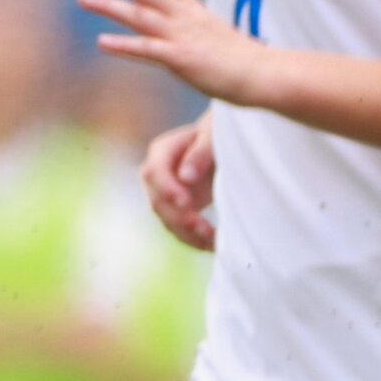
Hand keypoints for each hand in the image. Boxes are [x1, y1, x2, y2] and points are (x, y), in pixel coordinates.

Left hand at [79, 0, 268, 104]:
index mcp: (194, 10)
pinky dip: (124, 45)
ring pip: (140, 13)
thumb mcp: (217, 35)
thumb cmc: (248, 61)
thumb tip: (186, 32)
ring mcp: (183, 37)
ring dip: (109, 4)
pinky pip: (148, 49)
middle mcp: (185, 18)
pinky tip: (102, 42)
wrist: (267, 75)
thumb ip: (196, 28)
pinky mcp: (183, 60)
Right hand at [140, 113, 216, 251]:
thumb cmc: (220, 134)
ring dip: (189, 234)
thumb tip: (185, 177)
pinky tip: (214, 246)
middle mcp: (158, 173)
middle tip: (206, 229)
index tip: (188, 203)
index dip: (168, 190)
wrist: (225, 144)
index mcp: (163, 151)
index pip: (155, 173)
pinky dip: (195, 240)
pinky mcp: (178, 208)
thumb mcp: (214, 136)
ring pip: (167, 220)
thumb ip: (201, 153)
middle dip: (180, 218)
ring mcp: (165, 193)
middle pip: (157, 201)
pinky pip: (179, 229)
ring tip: (214, 242)